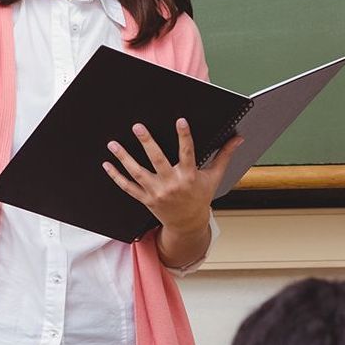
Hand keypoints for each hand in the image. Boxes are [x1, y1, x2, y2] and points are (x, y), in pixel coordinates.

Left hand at [103, 119, 242, 235]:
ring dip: (124, 158)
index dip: (184, 136)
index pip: (187, 153)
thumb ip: (224, 156)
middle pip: (157, 161)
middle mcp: (171, 184)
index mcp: (189, 176)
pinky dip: (116, 177)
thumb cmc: (200, 197)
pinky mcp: (145, 199)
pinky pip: (128, 187)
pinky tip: (107, 164)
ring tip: (113, 143)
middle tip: (138, 126)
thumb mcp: (214, 177)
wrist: (188, 224)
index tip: (180, 120)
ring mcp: (156, 193)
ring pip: (138, 173)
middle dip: (147, 143)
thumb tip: (238, 138)